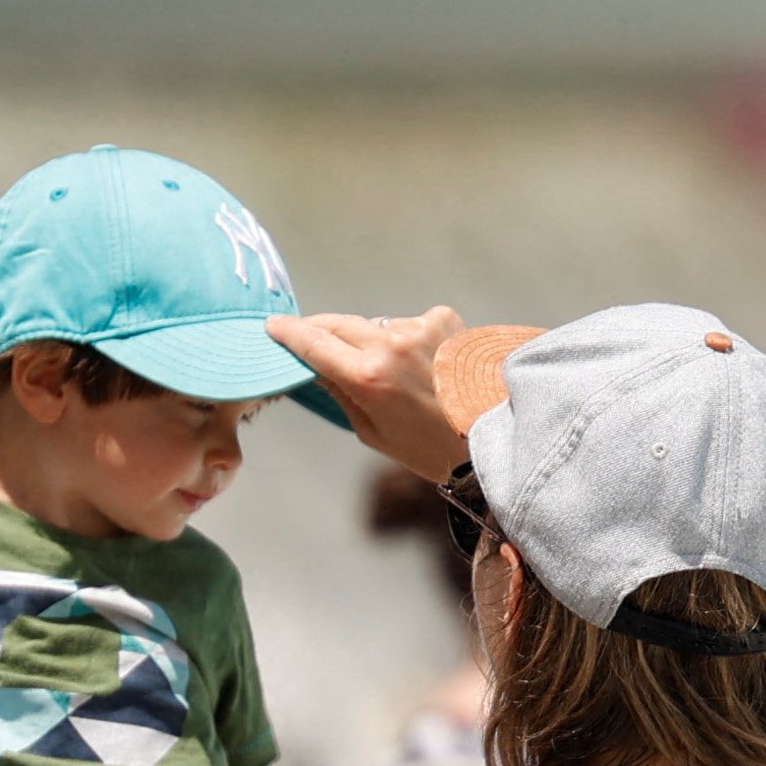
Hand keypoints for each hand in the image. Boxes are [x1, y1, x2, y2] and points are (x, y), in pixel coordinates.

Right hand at [271, 308, 472, 478]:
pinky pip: (409, 324)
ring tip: (393, 375)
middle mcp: (390, 343)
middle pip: (339, 323)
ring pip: (375, 325)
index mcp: (368, 376)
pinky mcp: (443, 319)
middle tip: (309, 337)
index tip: (273, 325)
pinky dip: (407, 339)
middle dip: (320, 330)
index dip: (289, 332)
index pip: (314, 342)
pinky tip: (424, 365)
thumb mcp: (372, 431)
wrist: (492, 434)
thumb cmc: (429, 446)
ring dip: (372, 341)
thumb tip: (314, 366)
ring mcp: (419, 326)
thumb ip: (340, 392)